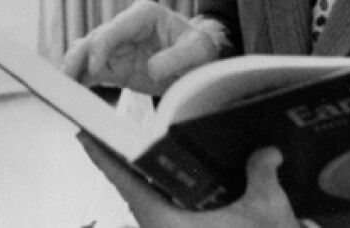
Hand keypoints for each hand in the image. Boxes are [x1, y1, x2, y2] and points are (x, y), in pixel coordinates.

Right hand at [60, 0, 221, 94]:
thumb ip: (178, 57)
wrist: (200, 62)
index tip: (96, 67)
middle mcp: (125, 28)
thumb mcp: (199, 50)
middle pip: (94, 40)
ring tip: (61, 86)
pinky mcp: (115, 66)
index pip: (115, 28)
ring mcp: (117, 47)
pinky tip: (70, 92)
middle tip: (66, 77)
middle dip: (78, 57)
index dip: (102, 47)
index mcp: (143, 15)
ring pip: (86, 54)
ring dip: (74, 68)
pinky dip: (80, 80)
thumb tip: (152, 67)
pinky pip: (92, 72)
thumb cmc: (200, 49)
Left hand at [78, 132, 301, 227]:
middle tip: (108, 131)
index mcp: (164, 222)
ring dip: (141, 178)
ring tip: (135, 148)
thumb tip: (269, 149)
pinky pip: (161, 210)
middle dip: (120, 162)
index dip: (102, 158)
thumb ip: (263, 177)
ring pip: (146, 202)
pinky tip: (169, 177)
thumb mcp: (266, 213)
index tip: (81, 135)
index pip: (124, 182)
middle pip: (131, 189)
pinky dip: (160, 192)